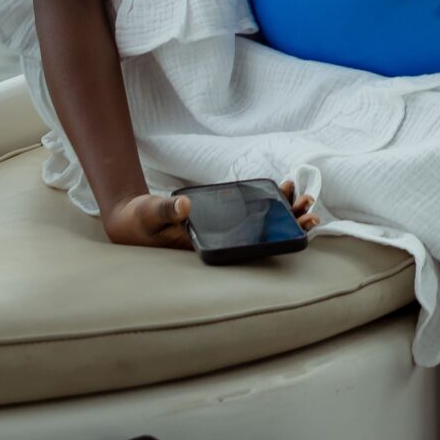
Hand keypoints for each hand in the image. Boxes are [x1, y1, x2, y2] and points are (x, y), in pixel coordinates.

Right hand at [104, 181, 318, 249]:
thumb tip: (185, 206)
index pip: (252, 244)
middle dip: (289, 223)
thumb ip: (167, 210)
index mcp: (208, 247)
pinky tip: (282, 192)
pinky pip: (248, 215)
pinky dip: (266, 204)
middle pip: (262, 235)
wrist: (128, 221)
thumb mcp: (151, 213)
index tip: (303, 225)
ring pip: (259, 225)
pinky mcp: (217, 223)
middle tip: (312, 210)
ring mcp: (219, 233)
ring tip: (305, 198)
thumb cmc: (139, 220)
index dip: (278, 236)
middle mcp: (218, 242)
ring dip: (282, 213)